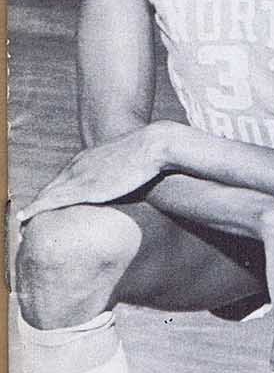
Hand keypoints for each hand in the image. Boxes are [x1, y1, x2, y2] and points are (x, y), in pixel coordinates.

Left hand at [20, 125, 169, 221]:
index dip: (50, 196)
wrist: (153, 145)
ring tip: (21, 226)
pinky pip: (53, 201)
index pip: (61, 181)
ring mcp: (79, 175)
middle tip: (25, 221)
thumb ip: (120, 179)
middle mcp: (78, 166)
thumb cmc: (149, 158)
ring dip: (32, 210)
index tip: (43, 209)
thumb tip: (130, 193)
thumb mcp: (129, 167)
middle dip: (37, 205)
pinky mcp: (85, 187)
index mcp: (87, 160)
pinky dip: (36, 209)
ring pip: (47, 195)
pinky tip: (24, 218)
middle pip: (50, 188)